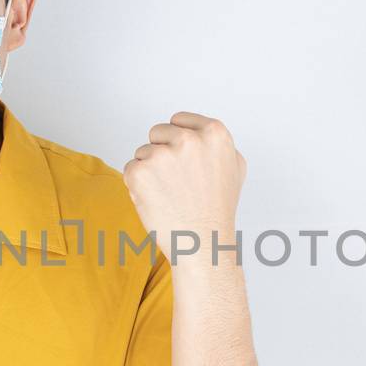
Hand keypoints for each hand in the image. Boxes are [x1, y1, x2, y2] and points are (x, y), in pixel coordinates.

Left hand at [123, 111, 246, 264]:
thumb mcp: (235, 167)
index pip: (179, 120)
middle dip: (162, 154)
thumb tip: (201, 132)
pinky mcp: (140, 172)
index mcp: (214, 133)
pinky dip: (137, 186)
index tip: (183, 162)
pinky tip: (157, 201)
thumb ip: (217, 144)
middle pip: (157, 132)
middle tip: (177, 182)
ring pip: (142, 152)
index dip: (177, 142)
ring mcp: (162, 155)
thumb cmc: (217, 210)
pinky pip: (130, 169)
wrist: (202, 244)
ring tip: (170, 194)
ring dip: (150, 171)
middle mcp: (188, 139)